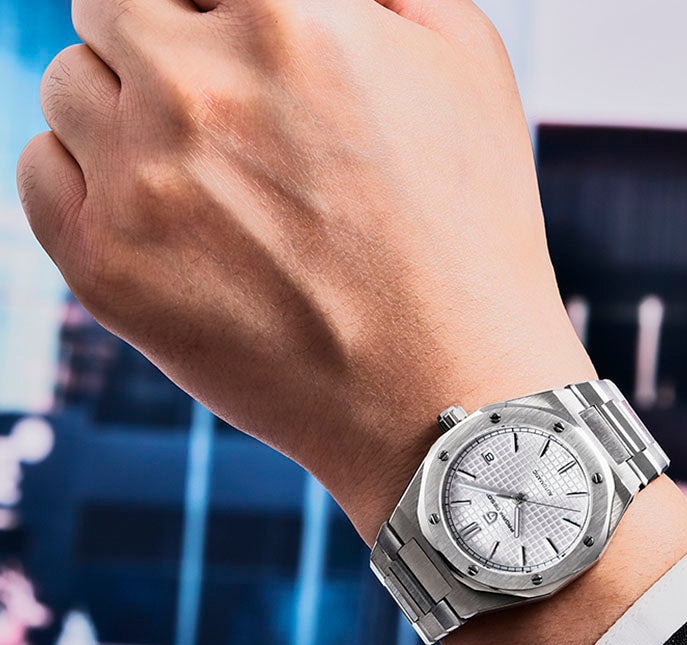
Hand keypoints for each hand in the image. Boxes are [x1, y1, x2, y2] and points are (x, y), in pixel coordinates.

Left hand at [17, 0, 592, 540]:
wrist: (446, 393)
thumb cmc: (472, 238)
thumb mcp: (468, 67)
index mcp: (285, 14)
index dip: (220, 13)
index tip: (240, 53)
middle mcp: (194, 86)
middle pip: (110, 7)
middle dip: (162, 47)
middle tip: (222, 117)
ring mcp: (140, 181)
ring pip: (69, 88)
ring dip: (125, 116)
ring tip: (205, 183)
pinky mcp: (107, 268)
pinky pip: (41, 172)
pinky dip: (85, 180)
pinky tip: (161, 219)